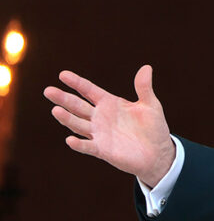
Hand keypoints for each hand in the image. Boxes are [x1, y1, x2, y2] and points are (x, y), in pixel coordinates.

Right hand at [43, 65, 175, 187]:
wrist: (158, 152)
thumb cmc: (153, 127)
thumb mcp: (150, 105)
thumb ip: (144, 88)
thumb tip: (146, 67)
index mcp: (109, 103)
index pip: (89, 90)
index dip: (76, 83)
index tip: (62, 74)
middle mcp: (100, 117)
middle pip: (78, 106)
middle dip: (64, 98)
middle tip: (48, 91)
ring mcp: (99, 134)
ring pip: (79, 124)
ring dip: (67, 118)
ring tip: (56, 110)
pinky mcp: (103, 150)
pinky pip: (88, 146)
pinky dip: (79, 144)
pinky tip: (70, 140)